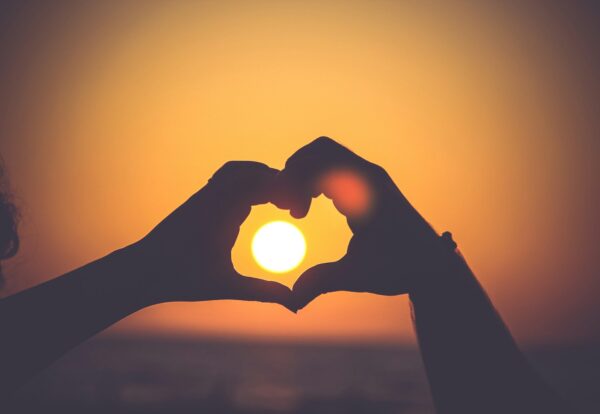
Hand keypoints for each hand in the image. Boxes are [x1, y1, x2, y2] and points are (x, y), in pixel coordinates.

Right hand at [131, 161, 293, 310]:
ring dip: (270, 178)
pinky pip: (230, 176)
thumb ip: (262, 290)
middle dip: (284, 184)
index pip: (266, 192)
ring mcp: (213, 197)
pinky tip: (266, 195)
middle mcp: (225, 202)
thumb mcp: (233, 286)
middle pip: (261, 177)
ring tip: (285, 201)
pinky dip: (250, 176)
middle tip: (298, 206)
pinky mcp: (202, 197)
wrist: (149, 274)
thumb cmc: (186, 280)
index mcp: (234, 216)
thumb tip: (294, 304)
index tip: (300, 213)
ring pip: (248, 171)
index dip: (286, 195)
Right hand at [275, 137, 441, 309]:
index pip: (320, 163)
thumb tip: (291, 301)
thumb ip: (322, 281)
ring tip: (298, 210)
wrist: (432, 264)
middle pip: (320, 150)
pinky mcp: (366, 184)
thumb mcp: (358, 276)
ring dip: (305, 175)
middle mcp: (368, 176)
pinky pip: (334, 166)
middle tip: (289, 207)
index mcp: (366, 191)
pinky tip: (309, 208)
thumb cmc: (400, 268)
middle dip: (296, 172)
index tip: (295, 216)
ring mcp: (368, 177)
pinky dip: (315, 179)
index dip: (297, 184)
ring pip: (325, 154)